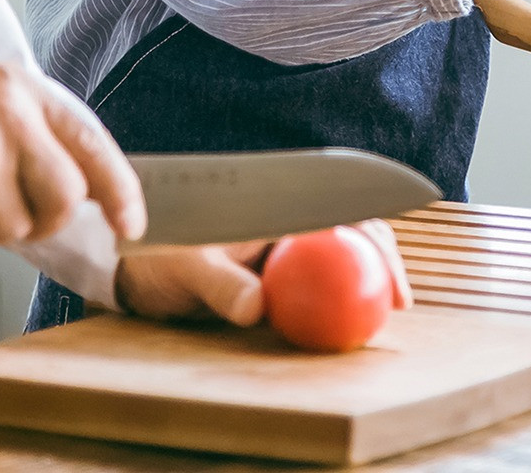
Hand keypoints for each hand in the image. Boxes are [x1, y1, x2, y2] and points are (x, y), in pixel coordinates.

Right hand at [0, 54, 145, 248]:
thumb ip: (41, 125)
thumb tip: (84, 182)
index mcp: (23, 93)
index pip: (91, 144)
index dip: (120, 191)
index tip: (129, 222)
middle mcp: (6, 127)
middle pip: (61, 201)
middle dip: (46, 215)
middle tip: (15, 201)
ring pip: (14, 228)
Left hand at [115, 219, 413, 324]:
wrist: (129, 268)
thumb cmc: (155, 258)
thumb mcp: (186, 270)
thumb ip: (221, 285)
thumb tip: (259, 306)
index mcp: (268, 206)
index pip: (334, 209)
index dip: (369, 233)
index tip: (387, 261)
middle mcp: (280, 224)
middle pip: (347, 233)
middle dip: (380, 259)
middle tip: (400, 298)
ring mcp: (279, 250)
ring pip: (338, 258)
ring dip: (365, 279)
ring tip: (389, 310)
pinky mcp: (273, 277)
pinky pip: (317, 286)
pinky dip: (340, 301)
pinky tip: (353, 324)